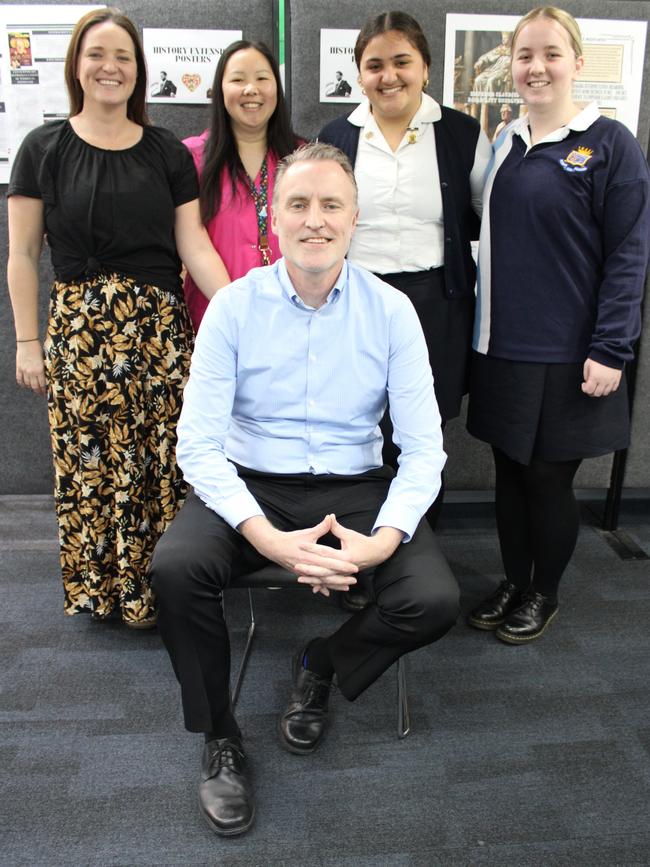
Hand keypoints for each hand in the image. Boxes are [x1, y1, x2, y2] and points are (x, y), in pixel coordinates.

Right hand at [16, 341, 45, 395]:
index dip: (44, 390)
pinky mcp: (19, 368)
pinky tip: (25, 385)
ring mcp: (24, 371)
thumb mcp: (45, 360)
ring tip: (34, 388)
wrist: (28, 342)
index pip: (43, 384)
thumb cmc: (39, 349)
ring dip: (31, 387)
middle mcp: (32, 372)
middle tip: (40, 393)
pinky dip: (22, 384)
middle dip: (38, 391)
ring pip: (27, 384)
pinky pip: (19, 379)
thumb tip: (48, 378)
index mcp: (40, 370)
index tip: (46, 393)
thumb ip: (45, 369)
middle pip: (35, 386)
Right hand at [239, 514, 357, 596]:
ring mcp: (304, 572)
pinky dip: (321, 587)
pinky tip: (328, 592)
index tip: (354, 567)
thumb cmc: (291, 539)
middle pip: (327, 575)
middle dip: (341, 578)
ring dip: (334, 585)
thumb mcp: (307, 533)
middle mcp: (308, 566)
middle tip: (354, 580)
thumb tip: (330, 517)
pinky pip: (313, 582)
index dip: (343, 565)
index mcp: (311, 556)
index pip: (330, 562)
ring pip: (321, 581)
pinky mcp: (301, 575)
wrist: (274, 548)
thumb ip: (321, 527)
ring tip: (347, 587)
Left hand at [295, 515, 403, 592]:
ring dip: (313, 579)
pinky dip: (322, 585)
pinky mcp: (344, 576)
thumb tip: (329, 516)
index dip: (312, 547)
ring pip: (326, 579)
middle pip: (324, 569)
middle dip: (310, 569)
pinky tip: (312, 588)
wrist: (377, 553)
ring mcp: (344, 574)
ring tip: (299, 579)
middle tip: (296, 566)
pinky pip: (331, 582)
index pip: (326, 552)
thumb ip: (337, 528)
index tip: (300, 544)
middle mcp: (345, 567)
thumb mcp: (350, 534)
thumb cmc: (363, 542)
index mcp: (346, 556)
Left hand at [581, 358, 621, 397]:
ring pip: (605, 393)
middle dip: (592, 391)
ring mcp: (611, 381)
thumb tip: (587, 382)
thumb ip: (586, 376)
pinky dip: (608, 389)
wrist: (610, 352)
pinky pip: (613, 389)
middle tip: (590, 386)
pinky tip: (605, 384)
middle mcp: (603, 381)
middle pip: (597, 394)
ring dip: (600, 391)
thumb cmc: (597, 357)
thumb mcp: (587, 365)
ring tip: (598, 385)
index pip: (589, 390)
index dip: (585, 389)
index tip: (584, 385)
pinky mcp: (617, 380)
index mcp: (595, 377)